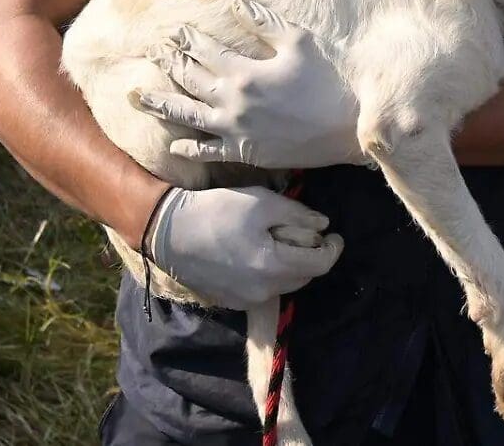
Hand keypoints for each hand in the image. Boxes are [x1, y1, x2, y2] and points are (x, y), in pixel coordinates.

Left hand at [134, 0, 367, 167]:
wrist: (348, 128)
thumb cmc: (327, 80)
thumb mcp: (298, 42)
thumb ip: (263, 22)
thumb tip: (236, 2)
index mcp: (243, 72)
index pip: (204, 50)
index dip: (186, 39)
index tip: (173, 31)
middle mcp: (231, 101)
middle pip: (189, 79)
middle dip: (168, 63)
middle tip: (151, 53)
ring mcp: (235, 130)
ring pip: (187, 115)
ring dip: (160, 105)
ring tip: (136, 98)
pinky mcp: (246, 151)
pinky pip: (209, 151)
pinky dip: (189, 148)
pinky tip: (174, 145)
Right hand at [147, 186, 343, 309]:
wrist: (167, 231)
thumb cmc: (216, 211)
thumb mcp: (261, 202)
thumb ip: (298, 214)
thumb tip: (323, 225)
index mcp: (274, 265)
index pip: (320, 264)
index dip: (333, 249)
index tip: (335, 235)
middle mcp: (263, 290)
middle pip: (304, 276)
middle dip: (311, 256)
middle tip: (304, 234)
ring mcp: (245, 299)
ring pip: (283, 284)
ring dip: (290, 266)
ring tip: (279, 242)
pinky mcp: (231, 301)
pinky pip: (262, 289)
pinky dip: (268, 274)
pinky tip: (254, 254)